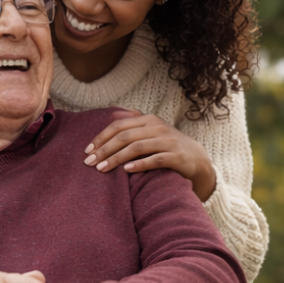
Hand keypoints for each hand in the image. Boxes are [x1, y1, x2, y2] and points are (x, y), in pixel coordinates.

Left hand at [83, 110, 216, 201]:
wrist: (196, 158)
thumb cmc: (167, 144)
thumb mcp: (151, 129)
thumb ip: (133, 120)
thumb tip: (112, 112)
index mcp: (148, 119)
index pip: (118, 126)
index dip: (101, 137)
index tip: (87, 150)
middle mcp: (157, 127)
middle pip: (124, 136)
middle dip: (104, 149)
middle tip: (89, 162)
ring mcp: (168, 141)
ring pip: (136, 147)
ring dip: (116, 158)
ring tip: (101, 169)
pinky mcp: (176, 156)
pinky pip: (155, 159)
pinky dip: (139, 164)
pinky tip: (126, 170)